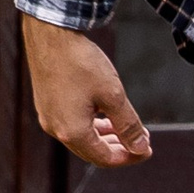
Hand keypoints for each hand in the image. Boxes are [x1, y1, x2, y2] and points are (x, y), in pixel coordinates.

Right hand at [22, 16, 152, 165]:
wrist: (50, 34)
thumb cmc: (81, 63)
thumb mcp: (113, 95)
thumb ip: (128, 125)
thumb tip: (141, 148)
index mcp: (73, 132)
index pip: (105, 158)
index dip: (129, 156)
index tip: (147, 149)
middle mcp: (56, 129)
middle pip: (92, 152)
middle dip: (118, 148)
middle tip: (140, 140)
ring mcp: (48, 117)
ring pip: (81, 138)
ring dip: (104, 137)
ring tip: (124, 128)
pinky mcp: (46, 104)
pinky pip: (70, 124)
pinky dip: (90, 125)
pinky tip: (103, 114)